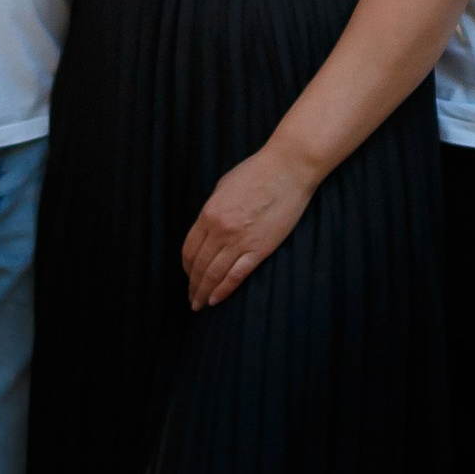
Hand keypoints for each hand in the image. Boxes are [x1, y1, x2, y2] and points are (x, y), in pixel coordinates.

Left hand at [181, 143, 316, 312]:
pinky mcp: (260, 249)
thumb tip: (207, 227)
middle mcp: (220, 230)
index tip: (188, 275)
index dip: (186, 267)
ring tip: (199, 304)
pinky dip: (223, 290)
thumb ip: (213, 209)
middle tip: (191, 298)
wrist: (288, 169)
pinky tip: (215, 300)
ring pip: (214, 274)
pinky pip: (236, 276)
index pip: (189, 249)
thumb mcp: (224, 186)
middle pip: (199, 265)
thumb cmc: (257, 172)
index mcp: (209, 213)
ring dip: (204, 292)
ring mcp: (240, 241)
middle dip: (193, 285)